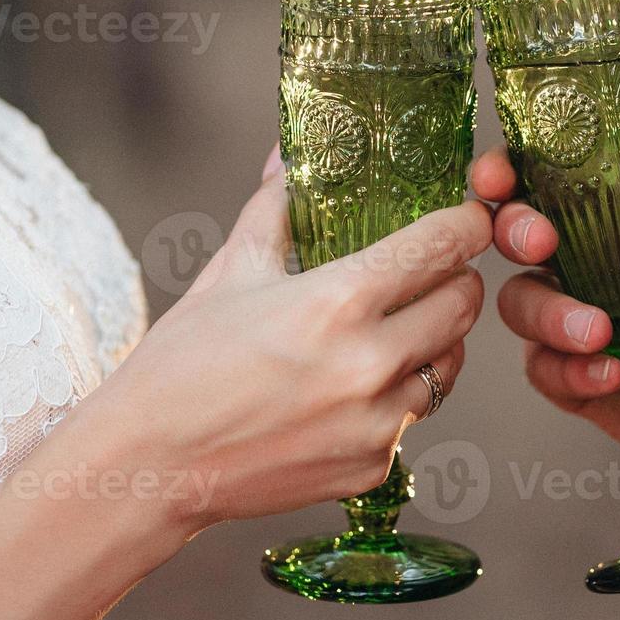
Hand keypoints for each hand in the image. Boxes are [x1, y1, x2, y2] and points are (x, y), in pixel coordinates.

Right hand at [85, 151, 491, 533]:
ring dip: (435, 340)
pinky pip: (412, 415)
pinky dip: (396, 396)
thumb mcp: (230, 271)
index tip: (468, 219)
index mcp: (337, 301)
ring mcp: (376, 421)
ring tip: (396, 328)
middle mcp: (369, 363)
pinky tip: (354, 388)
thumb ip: (275, 208)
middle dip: (457, 280)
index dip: (465, 226)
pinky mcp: (373, 464)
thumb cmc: (182, 362)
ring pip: (450, 363)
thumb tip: (290, 154)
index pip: (440, 246)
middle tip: (436, 271)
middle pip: (463, 305)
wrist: (151, 465)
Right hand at [471, 96, 619, 487]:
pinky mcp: (588, 384)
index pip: (544, 179)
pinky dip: (570, 372)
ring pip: (520, 306)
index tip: (501, 174)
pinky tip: (616, 373)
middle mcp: (596, 264)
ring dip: (549, 315)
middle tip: (544, 243)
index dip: (507, 172)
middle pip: (513, 237)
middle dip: (514, 234)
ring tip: (601, 332)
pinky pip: (546, 373)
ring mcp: (588, 323)